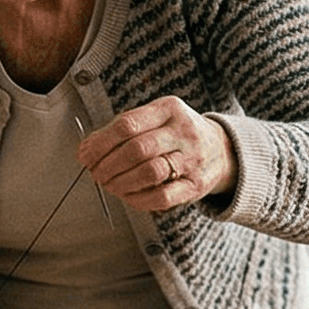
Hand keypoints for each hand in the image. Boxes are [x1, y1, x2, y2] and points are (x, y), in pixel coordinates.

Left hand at [80, 97, 233, 212]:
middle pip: (137, 149)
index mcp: (169, 109)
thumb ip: (122, 130)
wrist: (222, 150)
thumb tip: (87, 149)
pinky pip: (163, 196)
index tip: (86, 156)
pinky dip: (139, 199)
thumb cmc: (177, 134)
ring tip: (110, 185)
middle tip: (96, 174)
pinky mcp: (196, 185)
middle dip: (108, 165)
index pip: (127, 125)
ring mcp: (193, 159)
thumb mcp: (155, 119)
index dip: (100, 143)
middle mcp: (183, 132)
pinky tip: (128, 196)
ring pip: (150, 172)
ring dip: (121, 183)